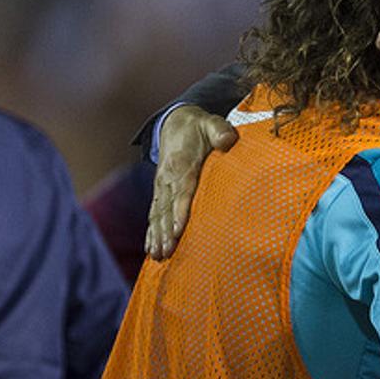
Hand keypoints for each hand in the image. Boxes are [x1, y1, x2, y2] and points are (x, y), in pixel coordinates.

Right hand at [145, 105, 237, 258]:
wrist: (175, 123)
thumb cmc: (199, 127)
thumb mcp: (211, 123)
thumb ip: (219, 131)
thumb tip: (228, 140)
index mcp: (182, 164)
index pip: (182, 191)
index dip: (179, 211)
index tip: (178, 230)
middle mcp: (168, 178)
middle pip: (167, 208)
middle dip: (165, 231)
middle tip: (167, 252)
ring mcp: (161, 187)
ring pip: (157, 214)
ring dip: (157, 236)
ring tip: (158, 255)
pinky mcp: (160, 193)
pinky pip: (153, 214)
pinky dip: (151, 232)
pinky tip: (151, 250)